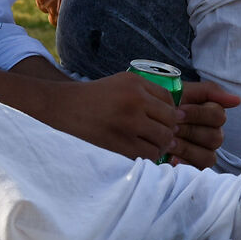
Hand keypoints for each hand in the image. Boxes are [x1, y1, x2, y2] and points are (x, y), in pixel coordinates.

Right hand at [45, 71, 182, 161]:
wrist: (63, 107)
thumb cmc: (94, 96)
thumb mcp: (120, 82)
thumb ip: (146, 92)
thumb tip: (176, 113)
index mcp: (135, 83)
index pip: (169, 99)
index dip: (171, 112)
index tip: (165, 120)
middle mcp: (135, 101)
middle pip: (170, 120)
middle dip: (169, 129)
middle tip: (162, 135)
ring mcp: (128, 123)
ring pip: (163, 139)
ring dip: (162, 145)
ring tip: (154, 145)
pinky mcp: (119, 143)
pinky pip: (149, 155)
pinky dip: (151, 156)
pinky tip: (144, 153)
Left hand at [168, 79, 239, 167]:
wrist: (146, 118)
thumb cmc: (166, 104)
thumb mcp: (184, 91)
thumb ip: (210, 92)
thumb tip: (237, 100)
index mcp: (213, 115)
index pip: (217, 116)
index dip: (197, 114)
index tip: (177, 111)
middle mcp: (214, 135)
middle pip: (214, 137)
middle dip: (190, 131)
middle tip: (171, 128)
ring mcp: (206, 152)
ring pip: (208, 155)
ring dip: (186, 148)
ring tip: (168, 143)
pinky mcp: (196, 167)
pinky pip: (198, 169)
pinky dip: (184, 163)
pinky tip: (171, 157)